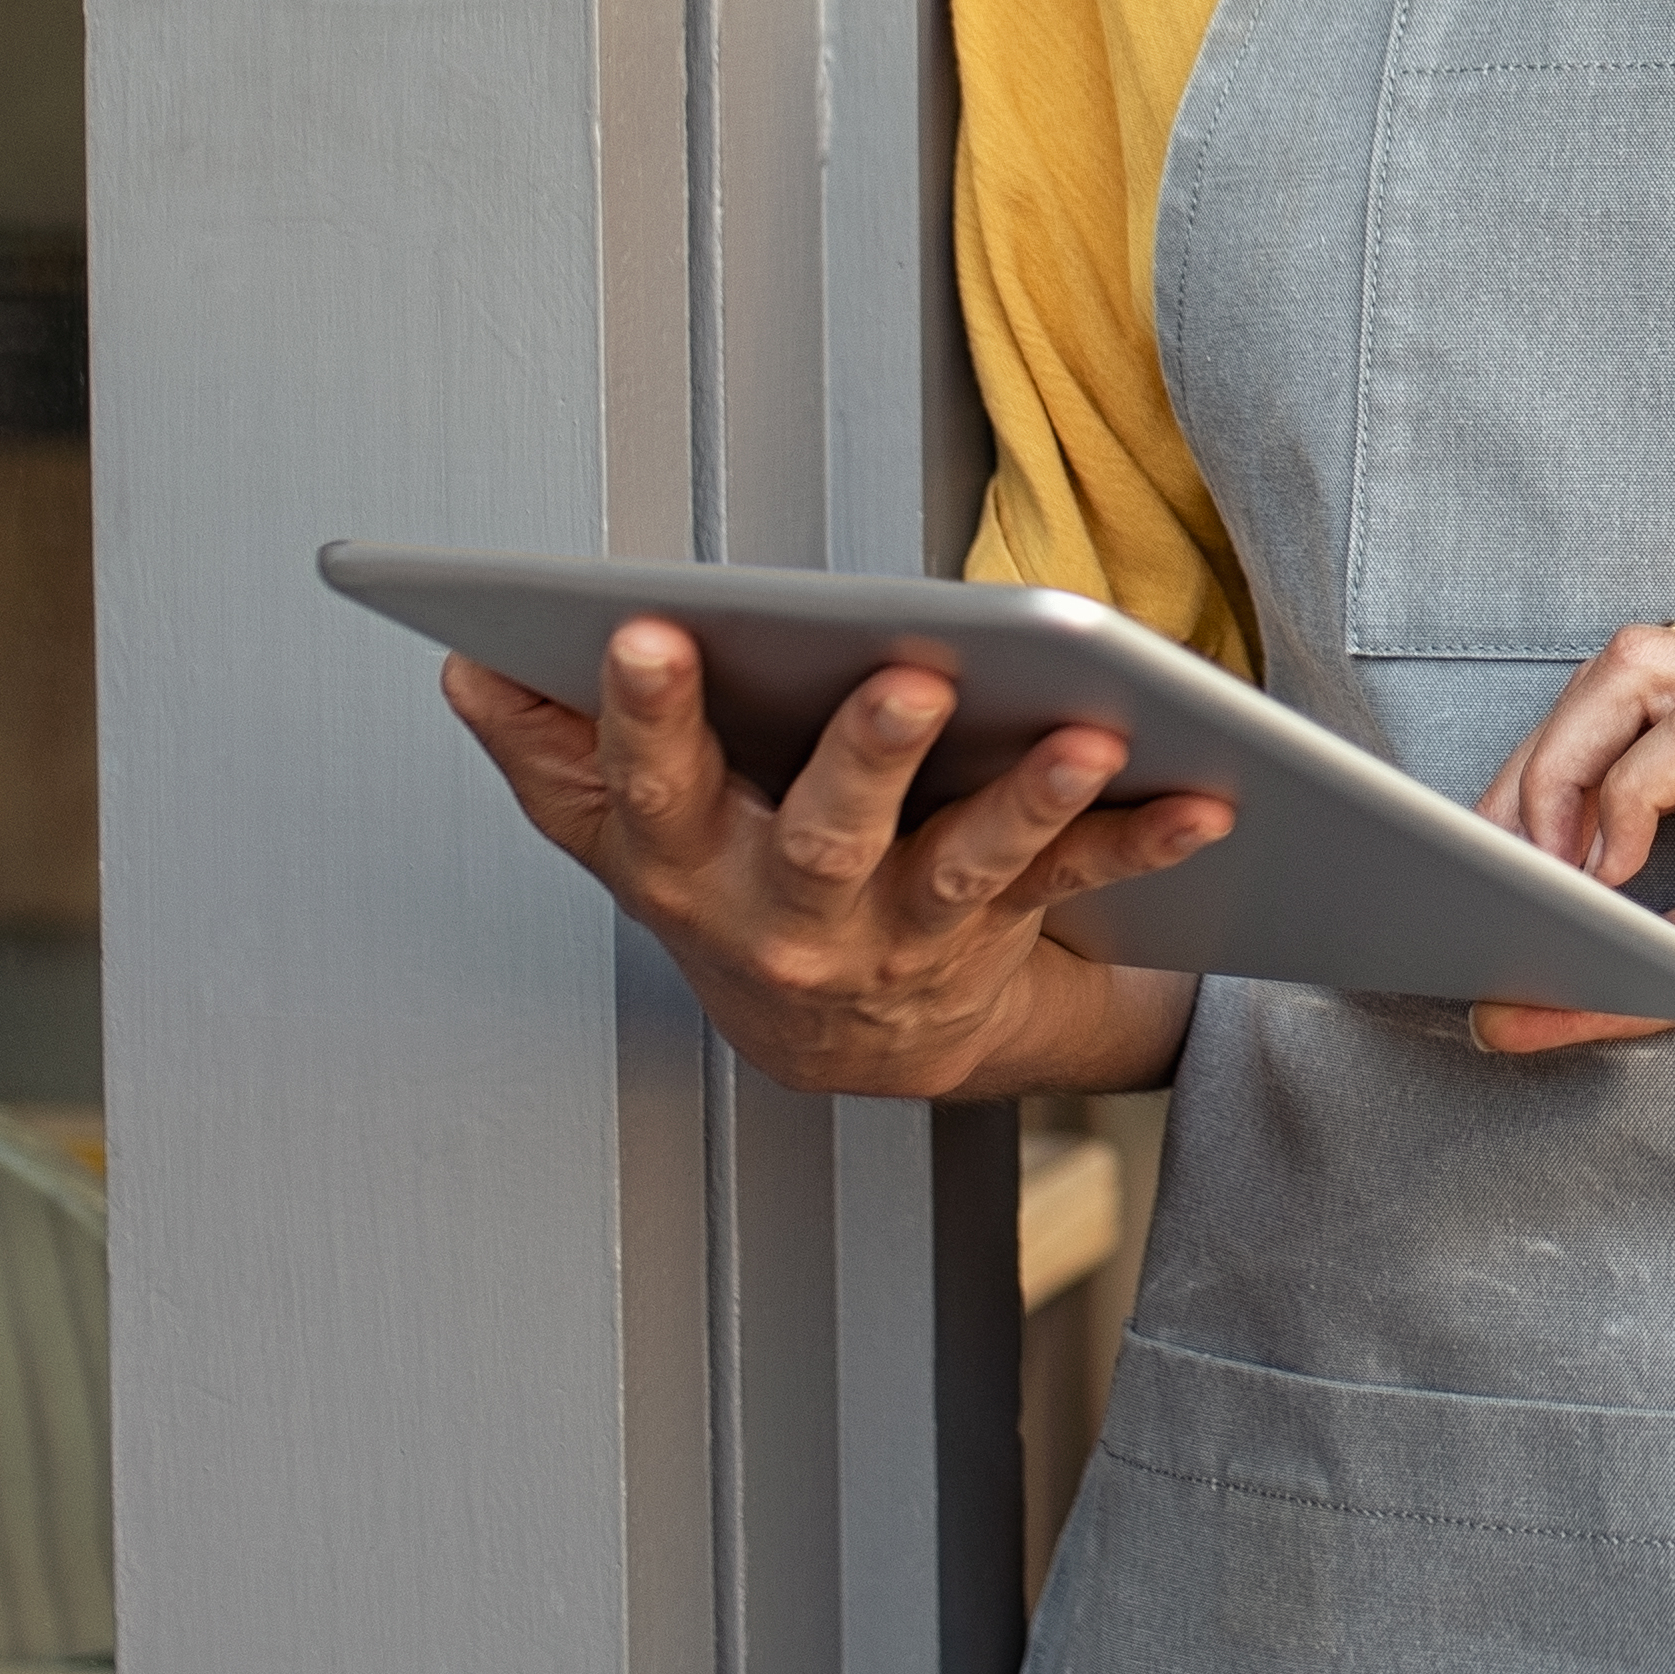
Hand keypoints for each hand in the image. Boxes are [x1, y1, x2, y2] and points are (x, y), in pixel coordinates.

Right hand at [445, 624, 1224, 1098]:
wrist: (843, 1044)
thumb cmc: (732, 888)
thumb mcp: (628, 835)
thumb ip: (556, 751)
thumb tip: (469, 661)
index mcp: (687, 864)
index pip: (651, 785)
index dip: (643, 714)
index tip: (648, 629)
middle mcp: (792, 915)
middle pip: (825, 833)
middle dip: (865, 755)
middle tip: (907, 675)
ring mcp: (902, 937)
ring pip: (967, 868)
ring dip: (1030, 802)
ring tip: (1091, 737)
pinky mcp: (1001, 939)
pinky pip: (1077, 884)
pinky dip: (1144, 839)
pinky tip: (1205, 796)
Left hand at [1471, 612, 1674, 1066]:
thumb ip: (1646, 970)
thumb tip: (1503, 1010)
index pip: (1638, 682)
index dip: (1542, 765)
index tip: (1490, 865)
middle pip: (1620, 659)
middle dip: (1528, 768)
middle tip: (1496, 877)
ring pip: (1644, 672)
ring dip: (1563, 778)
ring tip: (1551, 883)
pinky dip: (1630, 800)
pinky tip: (1621, 875)